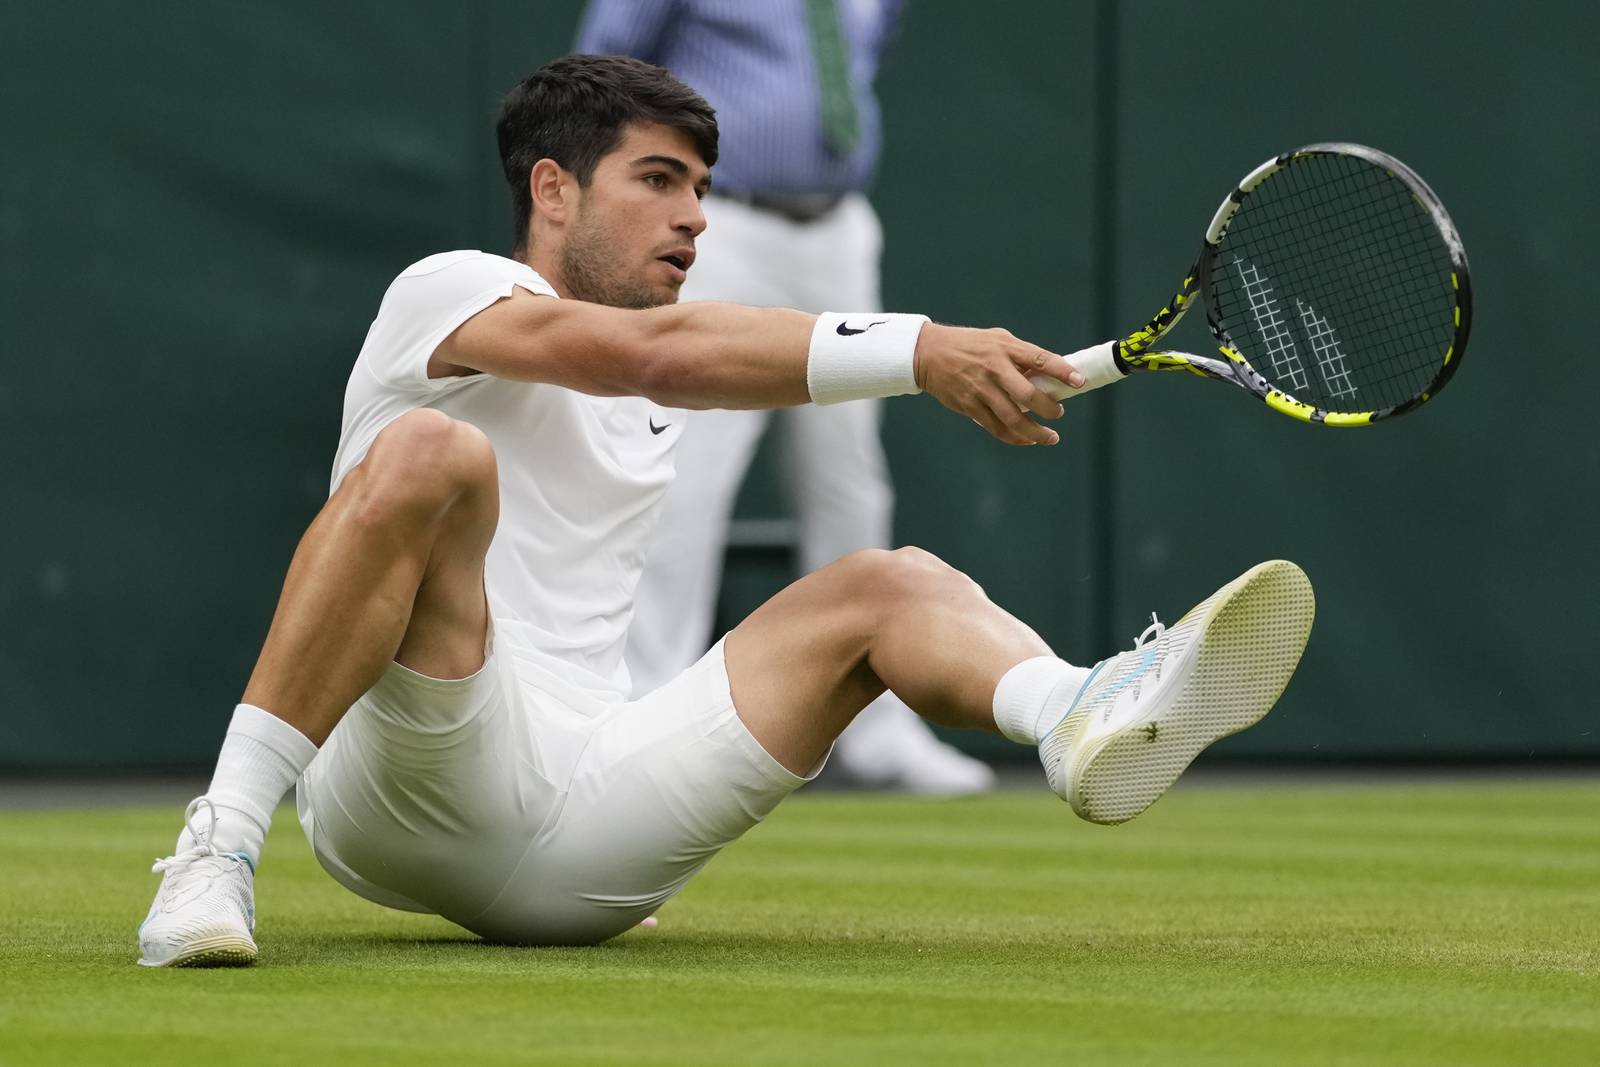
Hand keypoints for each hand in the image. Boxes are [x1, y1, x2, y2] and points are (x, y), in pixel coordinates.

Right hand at [913, 325, 1085, 445]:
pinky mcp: (970, 406)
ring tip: (1051, 437)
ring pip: (1014, 419)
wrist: (928, 354)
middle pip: (1028, 395)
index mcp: (1005, 348)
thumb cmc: (968, 345)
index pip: (1040, 359)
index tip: (1079, 382)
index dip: (1062, 371)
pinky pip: (997, 428)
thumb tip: (1048, 373)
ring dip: (1036, 432)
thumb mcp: (996, 339)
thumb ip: (1021, 354)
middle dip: (1049, 409)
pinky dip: (1015, 437)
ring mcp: (981, 390)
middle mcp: (994, 369)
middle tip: (1059, 414)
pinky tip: (1027, 439)